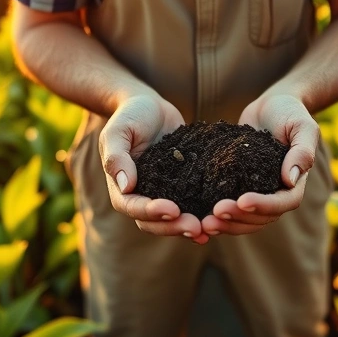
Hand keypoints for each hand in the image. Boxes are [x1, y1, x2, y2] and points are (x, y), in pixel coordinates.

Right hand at [100, 94, 209, 243]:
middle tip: (195, 227)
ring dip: (187, 227)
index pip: (131, 206)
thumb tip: (125, 186)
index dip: (150, 211)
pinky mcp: (182, 186)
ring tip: (207, 229)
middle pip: (152, 222)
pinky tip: (220, 220)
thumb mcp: (119, 130)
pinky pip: (190, 205)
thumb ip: (117, 156)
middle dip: (173, 227)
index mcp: (121, 186)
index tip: (172, 210)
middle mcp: (142, 195)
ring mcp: (163, 193)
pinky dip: (201, 215)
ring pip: (172, 220)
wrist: (151, 106)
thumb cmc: (130, 115)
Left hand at [201, 91, 318, 235]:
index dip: (263, 205)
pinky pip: (229, 207)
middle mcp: (275, 194)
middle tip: (214, 215)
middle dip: (238, 219)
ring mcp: (256, 193)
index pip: (282, 203)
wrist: (270, 106)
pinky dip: (216, 215)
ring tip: (204, 224)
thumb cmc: (290, 112)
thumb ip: (302, 150)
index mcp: (294, 184)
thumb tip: (291, 180)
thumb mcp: (301, 125)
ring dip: (225, 224)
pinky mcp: (237, 187)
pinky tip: (198, 217)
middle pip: (260, 218)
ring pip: (243, 219)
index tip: (242, 200)